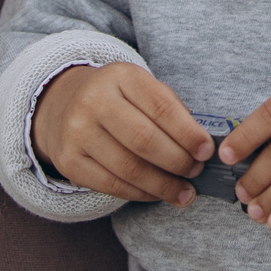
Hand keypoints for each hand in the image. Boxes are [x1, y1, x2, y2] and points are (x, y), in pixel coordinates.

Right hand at [32, 63, 211, 204]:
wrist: (63, 105)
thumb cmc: (118, 98)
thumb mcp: (142, 88)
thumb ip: (170, 110)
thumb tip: (201, 146)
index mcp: (121, 76)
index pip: (161, 107)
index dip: (188, 133)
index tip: (207, 151)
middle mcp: (94, 101)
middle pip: (144, 140)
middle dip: (178, 161)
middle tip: (196, 172)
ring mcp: (77, 132)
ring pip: (128, 168)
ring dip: (163, 185)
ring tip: (184, 193)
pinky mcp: (68, 161)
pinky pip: (111, 185)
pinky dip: (140, 193)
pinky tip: (157, 194)